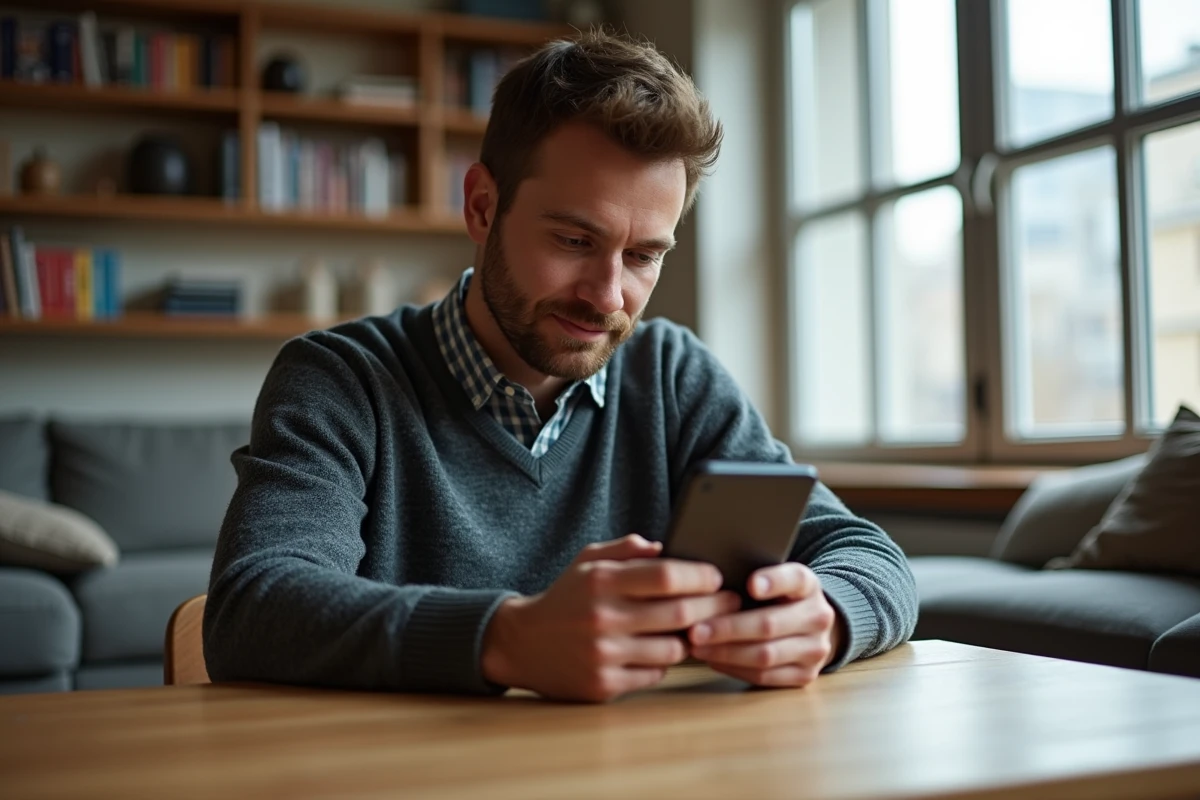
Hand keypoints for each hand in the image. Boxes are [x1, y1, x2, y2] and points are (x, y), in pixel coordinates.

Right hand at [481, 534, 740, 701]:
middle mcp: (603, 617)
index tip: (716, 576)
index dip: (700, 576)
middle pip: (680, 613)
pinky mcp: (603, 685)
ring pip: (674, 649)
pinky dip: (664, 663)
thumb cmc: (565, 598)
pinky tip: (661, 651)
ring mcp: (603, 655)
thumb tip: (664, 546)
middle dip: (714, 606)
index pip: (665, 576)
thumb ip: (625, 550)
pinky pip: (655, 674)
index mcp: (601, 581)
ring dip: (690, 638)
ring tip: (697, 628)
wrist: (521, 644)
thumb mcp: (587, 562)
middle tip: (731, 601)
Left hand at [688, 562, 842, 687]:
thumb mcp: (772, 579)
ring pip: (765, 655)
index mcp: (808, 584)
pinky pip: (765, 676)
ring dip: (726, 653)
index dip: (773, 581)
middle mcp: (818, 616)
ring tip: (697, 647)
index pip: (795, 579)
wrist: (808, 626)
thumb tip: (707, 582)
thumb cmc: (775, 598)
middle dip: (728, 629)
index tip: (750, 584)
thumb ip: (750, 576)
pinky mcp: (806, 675)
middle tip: (695, 630)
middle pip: (769, 624)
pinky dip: (734, 669)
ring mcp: (815, 649)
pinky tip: (713, 660)